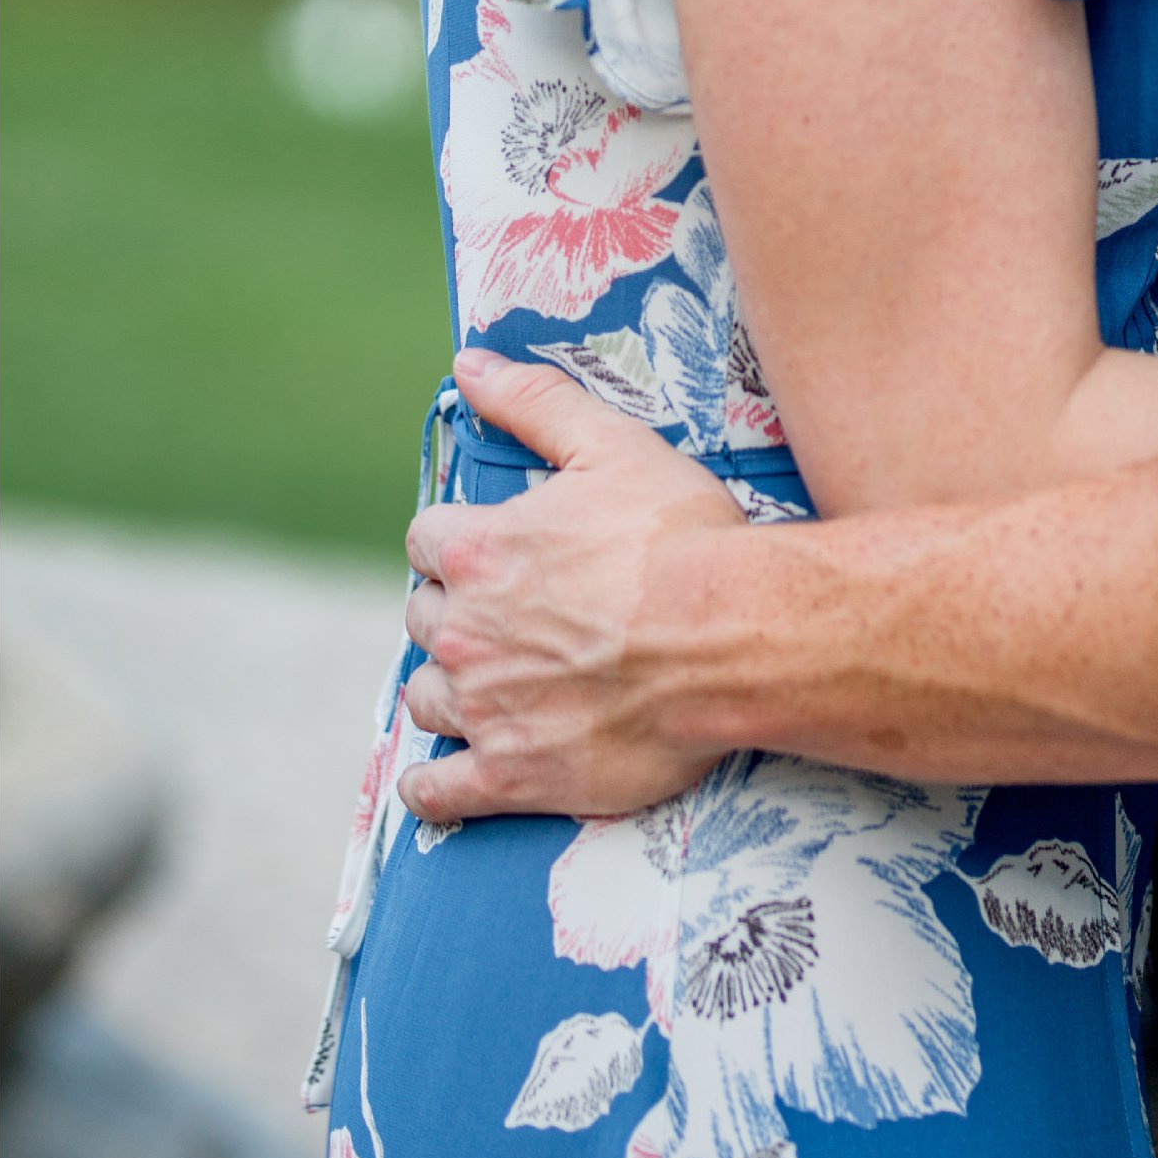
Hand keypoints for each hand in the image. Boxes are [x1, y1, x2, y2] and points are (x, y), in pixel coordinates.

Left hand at [397, 349, 746, 825]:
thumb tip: (467, 365)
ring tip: (483, 683)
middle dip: (455, 611)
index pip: (426, 540)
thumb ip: (534, 401)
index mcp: (479, 549)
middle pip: (424, 618)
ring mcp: (485, 708)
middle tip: (502, 614)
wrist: (733, 638)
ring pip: (427, 697)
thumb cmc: (681, 537)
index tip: (487, 550)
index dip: (457, 541)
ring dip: (447, 686)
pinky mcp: (513, 775)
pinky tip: (437, 780)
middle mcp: (466, 630)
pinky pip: (441, 792)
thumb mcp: (614, 444)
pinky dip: (432, 787)